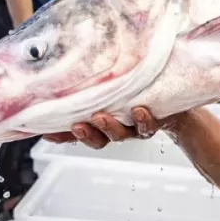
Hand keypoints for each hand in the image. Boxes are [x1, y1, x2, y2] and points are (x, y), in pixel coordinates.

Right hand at [42, 106, 184, 148]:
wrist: (171, 101)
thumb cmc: (133, 93)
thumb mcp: (110, 93)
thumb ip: (89, 92)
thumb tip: (59, 80)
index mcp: (101, 124)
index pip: (78, 133)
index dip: (62, 137)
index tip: (48, 135)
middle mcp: (116, 129)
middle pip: (99, 140)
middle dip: (87, 135)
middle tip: (78, 125)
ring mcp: (133, 127)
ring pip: (120, 135)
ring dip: (110, 127)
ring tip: (102, 116)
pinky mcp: (153, 121)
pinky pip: (147, 126)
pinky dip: (143, 120)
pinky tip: (138, 111)